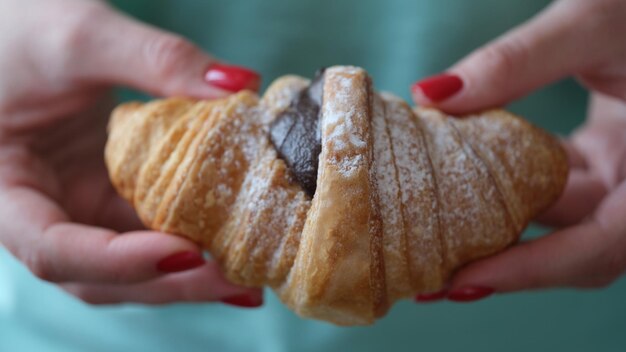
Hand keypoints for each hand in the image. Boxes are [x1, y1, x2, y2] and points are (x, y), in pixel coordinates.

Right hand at [0, 0, 261, 306]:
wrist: (15, 28)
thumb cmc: (19, 28)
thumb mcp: (79, 37)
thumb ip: (156, 59)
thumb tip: (241, 85)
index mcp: (6, 194)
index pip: (54, 250)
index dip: (118, 261)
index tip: (185, 251)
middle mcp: (43, 213)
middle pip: (102, 275)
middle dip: (170, 282)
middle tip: (237, 282)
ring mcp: (79, 207)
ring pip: (132, 262)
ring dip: (187, 273)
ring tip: (246, 275)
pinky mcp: (110, 194)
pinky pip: (150, 227)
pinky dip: (190, 236)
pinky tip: (231, 239)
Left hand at [411, 0, 625, 300]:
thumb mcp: (592, 23)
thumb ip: (518, 61)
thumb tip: (431, 95)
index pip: (601, 244)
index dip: (533, 270)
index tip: (463, 281)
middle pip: (571, 247)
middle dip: (503, 265)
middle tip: (431, 281)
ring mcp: (618, 171)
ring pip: (554, 217)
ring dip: (495, 227)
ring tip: (431, 244)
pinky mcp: (597, 156)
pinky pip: (548, 185)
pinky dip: (503, 188)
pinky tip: (457, 185)